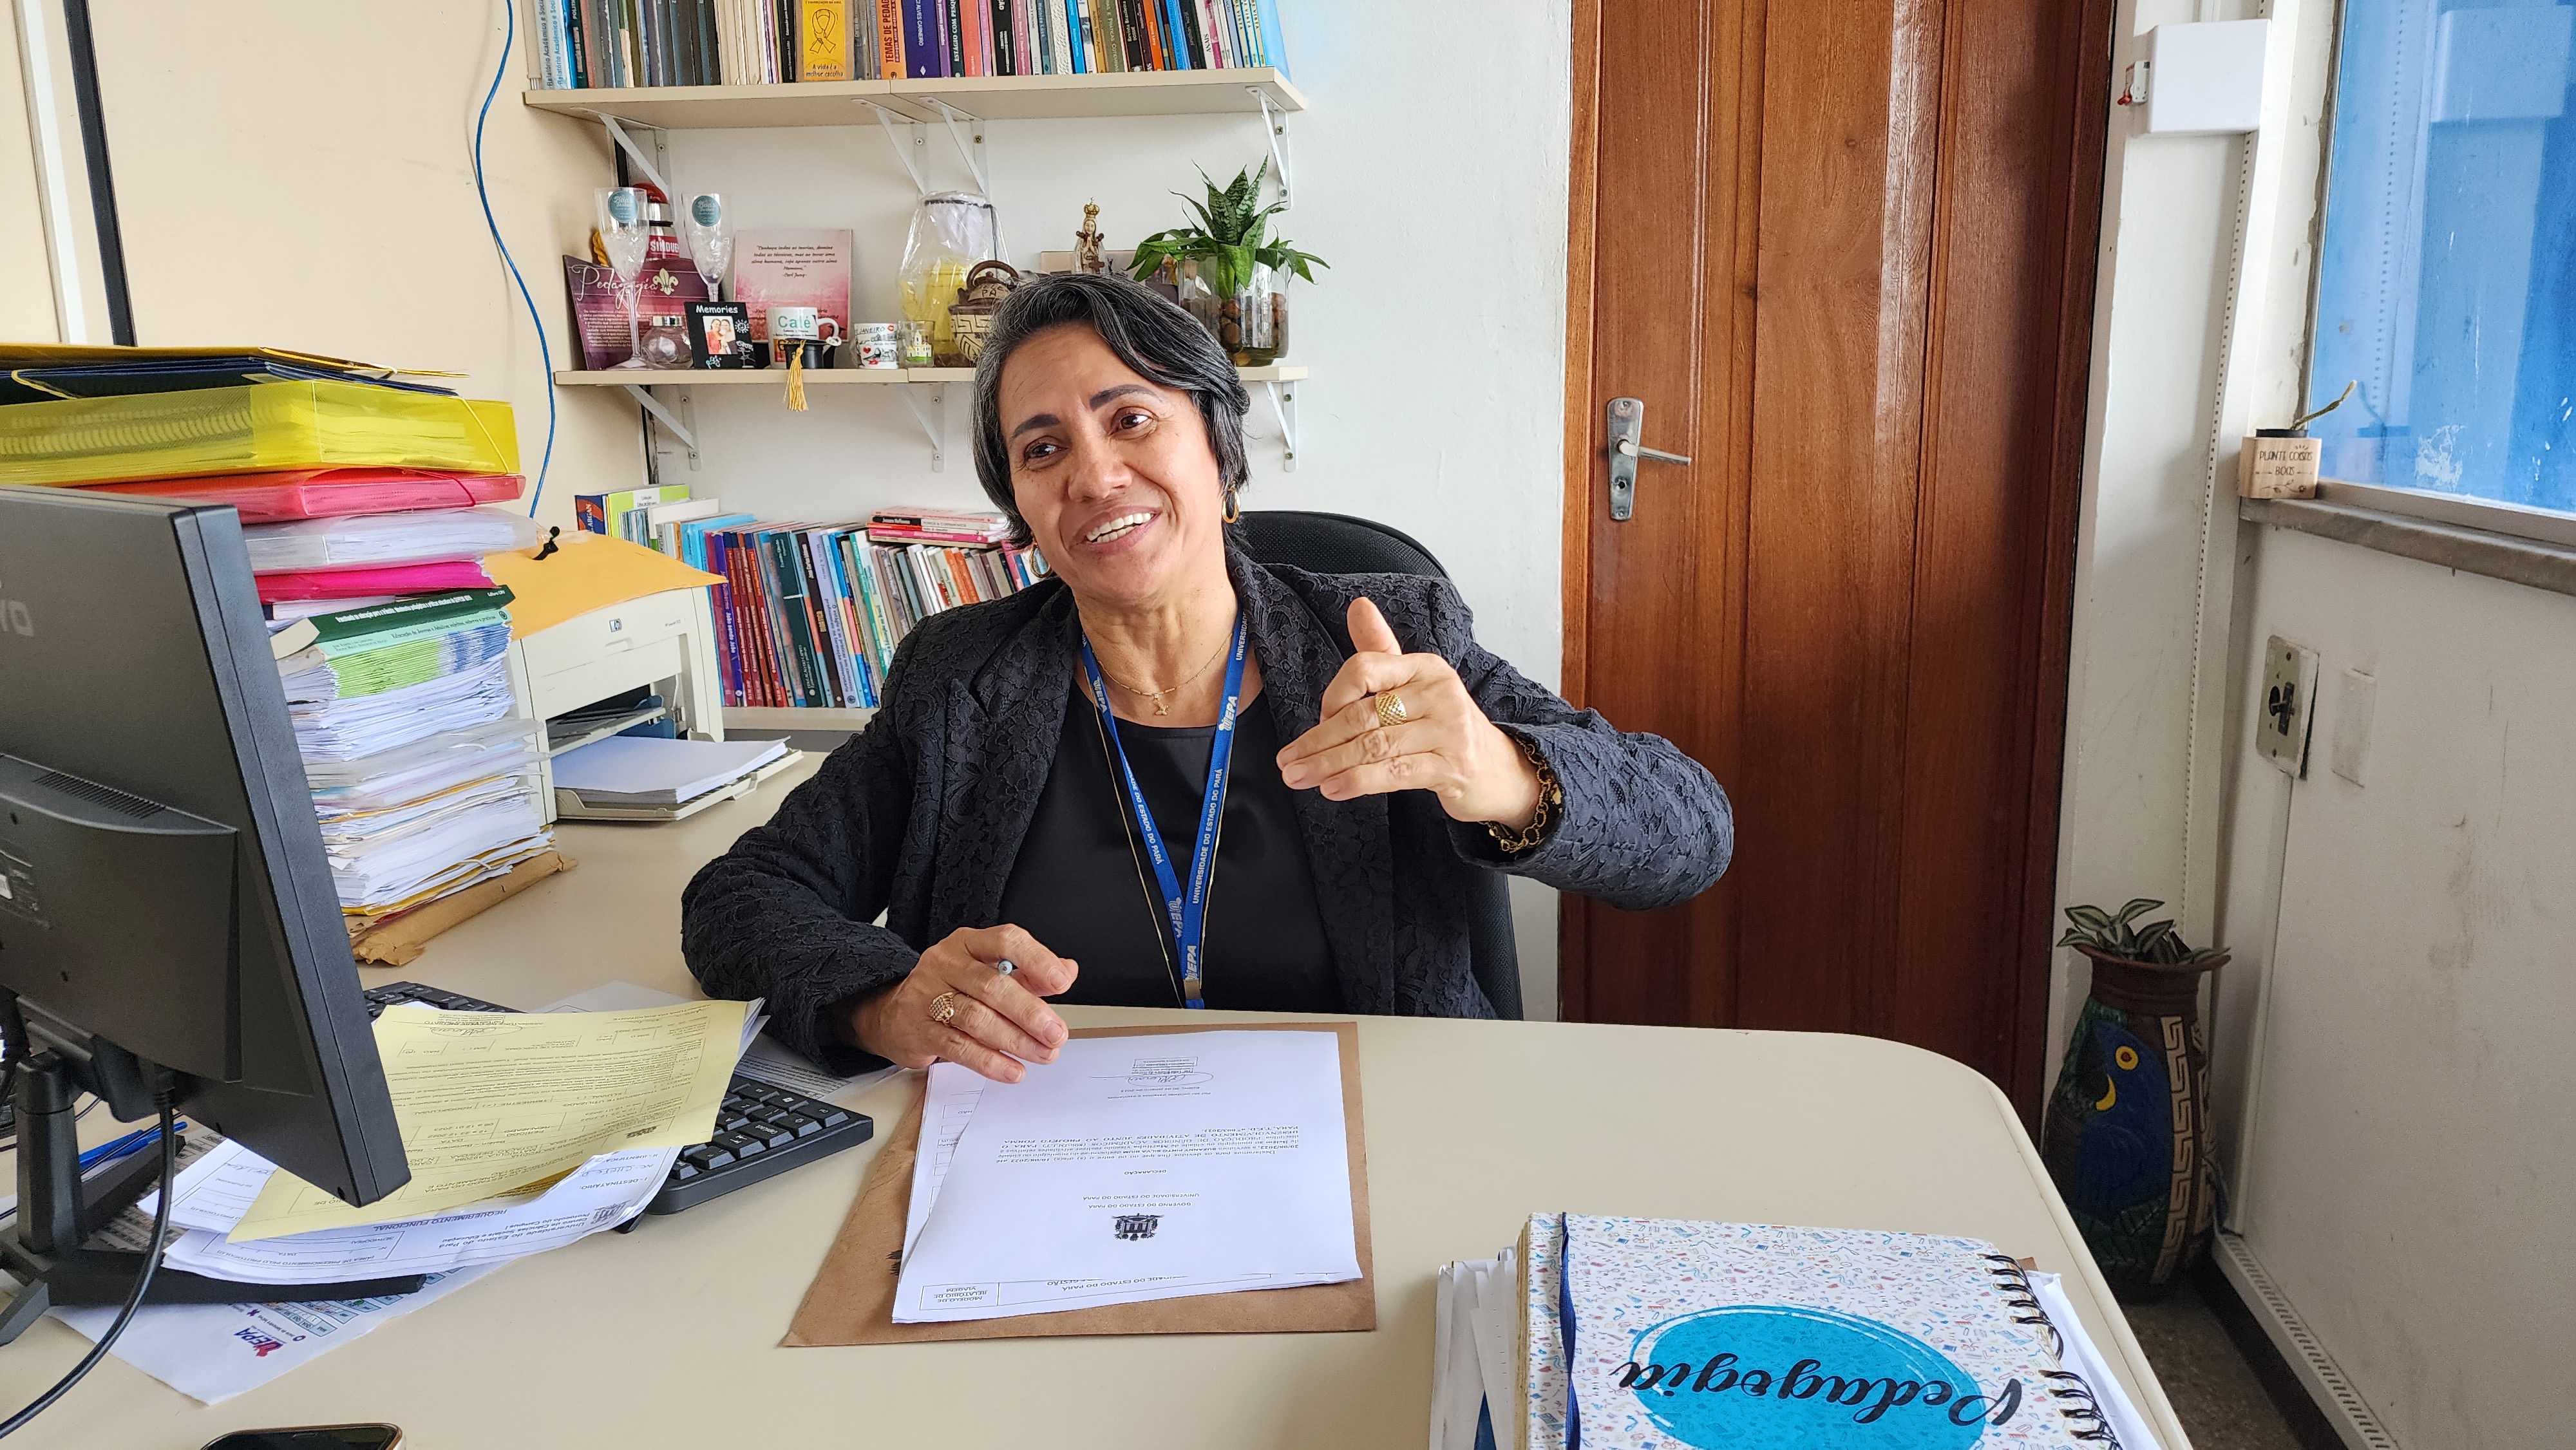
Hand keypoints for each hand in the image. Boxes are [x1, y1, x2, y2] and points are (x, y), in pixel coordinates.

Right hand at [846, 925, 1075, 1082]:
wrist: (893, 1013)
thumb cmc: (951, 990)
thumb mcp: (990, 972)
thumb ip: (1029, 973)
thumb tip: (1067, 971)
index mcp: (968, 944)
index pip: (1005, 941)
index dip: (1037, 960)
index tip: (1061, 983)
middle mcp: (946, 965)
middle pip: (993, 986)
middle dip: (1030, 1012)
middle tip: (1056, 1033)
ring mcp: (928, 996)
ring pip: (977, 1018)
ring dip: (1015, 1040)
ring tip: (1042, 1054)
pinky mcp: (919, 1030)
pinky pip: (958, 1047)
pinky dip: (990, 1061)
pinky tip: (1012, 1069)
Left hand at [1275, 598, 1542, 828]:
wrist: (1498, 770)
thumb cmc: (1444, 726)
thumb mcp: (1414, 684)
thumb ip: (1381, 649)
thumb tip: (1358, 605)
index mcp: (1424, 667)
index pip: (1364, 668)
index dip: (1333, 696)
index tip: (1318, 720)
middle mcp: (1439, 693)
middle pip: (1363, 714)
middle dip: (1318, 740)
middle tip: (1287, 762)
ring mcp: (1448, 730)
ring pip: (1374, 746)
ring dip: (1329, 764)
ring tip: (1299, 777)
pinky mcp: (1452, 766)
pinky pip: (1395, 773)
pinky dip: (1358, 782)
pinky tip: (1333, 789)